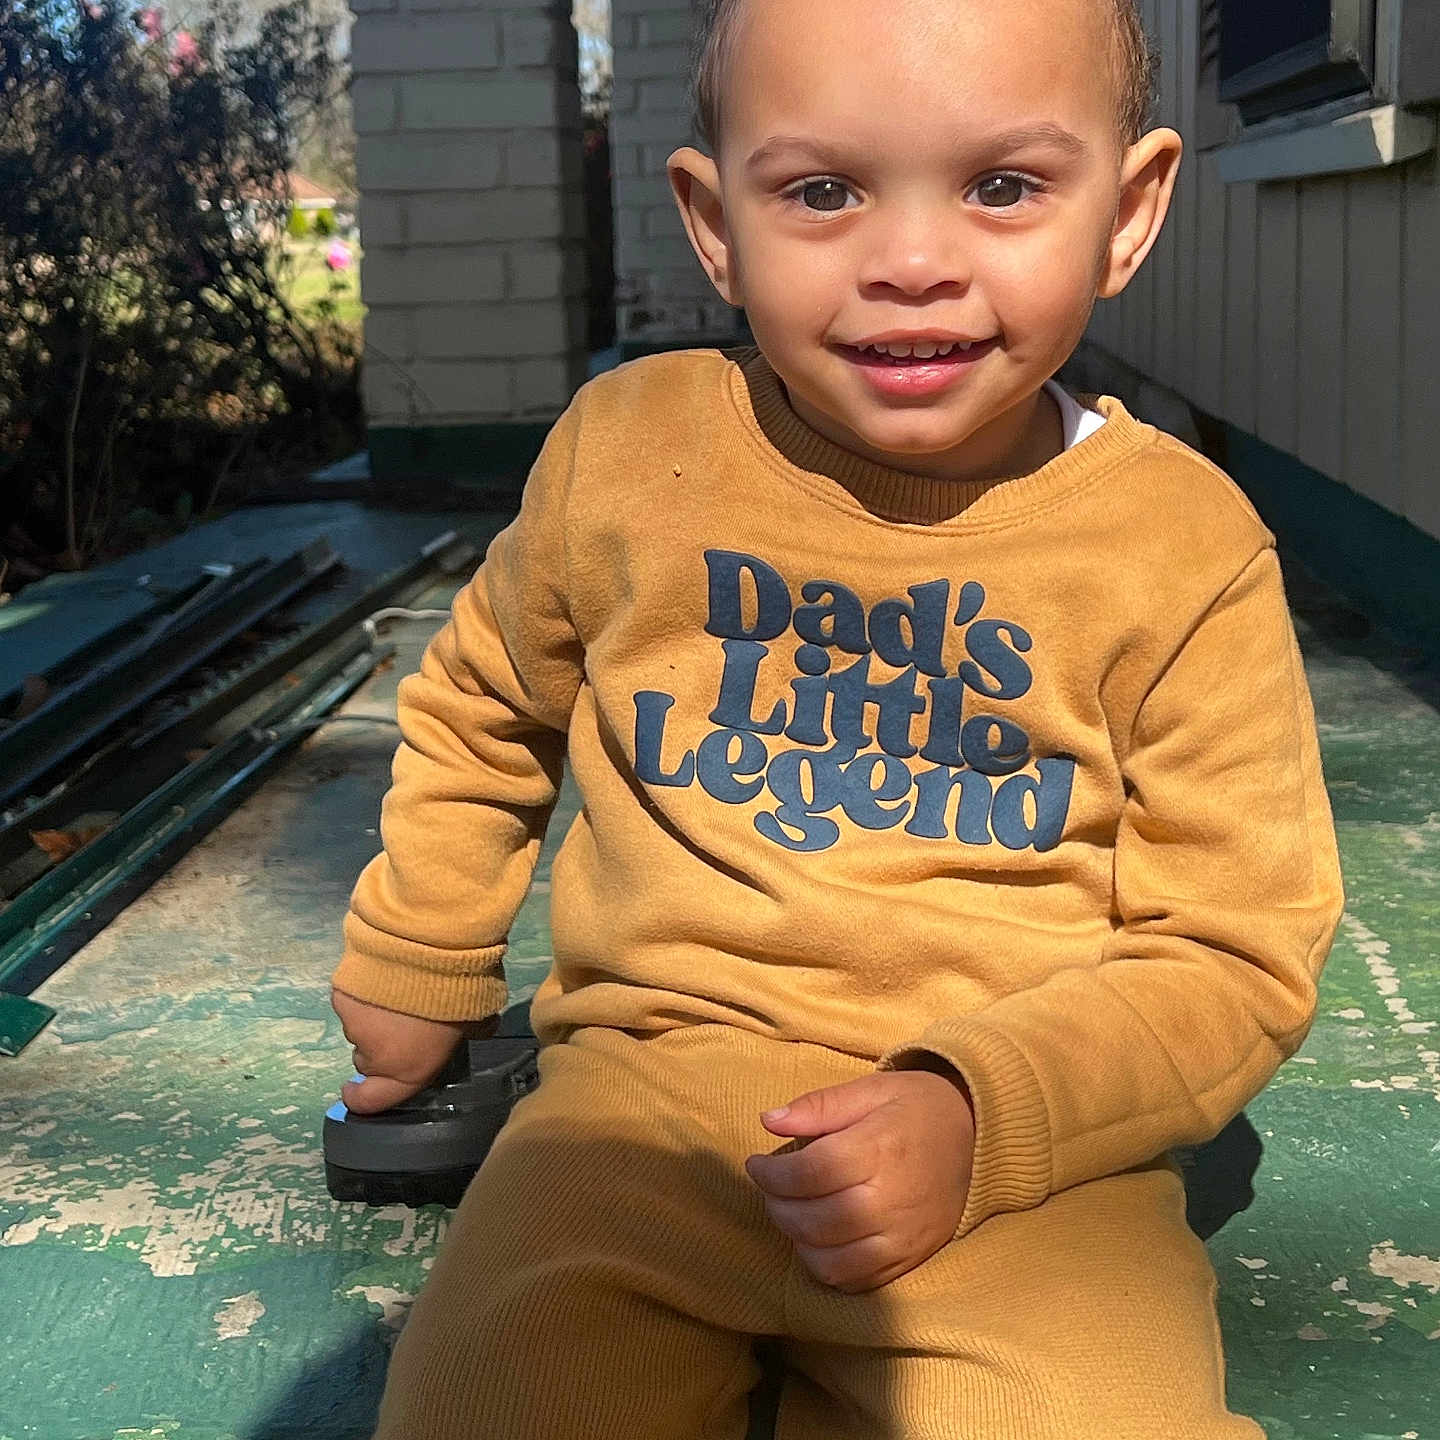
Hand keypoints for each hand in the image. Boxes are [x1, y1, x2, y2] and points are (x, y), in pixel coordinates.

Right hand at [331, 987, 496, 1113]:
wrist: (426, 950)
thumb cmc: (458, 993)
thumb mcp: (477, 1018)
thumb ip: (473, 1033)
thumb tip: (484, 1030)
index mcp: (409, 1070)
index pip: (372, 1100)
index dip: (361, 1099)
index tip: (354, 1091)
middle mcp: (375, 1055)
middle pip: (367, 1059)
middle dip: (379, 1047)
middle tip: (401, 1022)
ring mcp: (354, 1025)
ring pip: (358, 1027)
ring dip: (373, 1016)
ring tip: (395, 991)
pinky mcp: (341, 997)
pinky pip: (349, 999)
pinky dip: (362, 992)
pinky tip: (380, 975)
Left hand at [744, 1067, 974, 1293]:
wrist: (978, 1137)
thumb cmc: (917, 1108)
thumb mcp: (871, 1090)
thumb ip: (818, 1107)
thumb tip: (768, 1121)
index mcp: (880, 1148)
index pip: (811, 1173)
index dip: (772, 1174)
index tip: (756, 1165)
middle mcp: (892, 1199)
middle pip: (816, 1220)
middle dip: (778, 1207)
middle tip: (769, 1188)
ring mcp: (903, 1237)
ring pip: (831, 1260)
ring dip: (797, 1241)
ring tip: (791, 1213)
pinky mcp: (910, 1259)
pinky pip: (856, 1281)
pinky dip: (826, 1268)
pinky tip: (818, 1240)